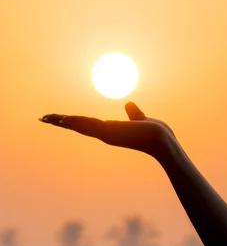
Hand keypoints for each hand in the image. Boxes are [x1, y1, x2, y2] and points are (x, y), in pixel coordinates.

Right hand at [39, 102, 175, 158]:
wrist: (163, 141)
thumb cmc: (156, 133)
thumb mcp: (141, 120)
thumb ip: (134, 114)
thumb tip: (129, 104)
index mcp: (112, 131)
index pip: (89, 124)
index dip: (74, 121)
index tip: (61, 118)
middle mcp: (107, 134)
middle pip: (80, 126)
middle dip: (62, 121)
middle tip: (43, 118)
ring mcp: (108, 134)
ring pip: (81, 125)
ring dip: (63, 120)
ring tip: (46, 117)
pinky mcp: (111, 132)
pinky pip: (90, 125)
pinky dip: (76, 122)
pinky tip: (63, 119)